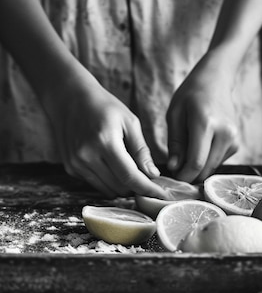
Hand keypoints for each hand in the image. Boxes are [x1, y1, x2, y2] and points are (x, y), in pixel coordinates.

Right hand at [47, 78, 166, 198]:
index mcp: (105, 141)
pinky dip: (108, 181)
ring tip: (130, 170)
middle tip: (147, 176)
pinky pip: (96, 184)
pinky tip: (111, 165)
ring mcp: (76, 163)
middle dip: (137, 186)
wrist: (69, 98)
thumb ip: (141, 150)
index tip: (161, 194)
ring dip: (123, 186)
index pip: (130, 176)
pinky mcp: (71, 168)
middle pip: (120, 187)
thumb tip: (153, 174)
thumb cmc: (104, 106)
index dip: (148, 189)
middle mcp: (87, 156)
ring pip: (108, 190)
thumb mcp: (129, 122)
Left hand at [166, 56, 238, 182]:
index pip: (196, 162)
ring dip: (198, 168)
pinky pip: (218, 161)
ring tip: (185, 153)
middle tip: (175, 170)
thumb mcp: (175, 114)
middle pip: (206, 169)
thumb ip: (175, 143)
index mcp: (206, 123)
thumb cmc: (191, 94)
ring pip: (212, 168)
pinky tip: (199, 146)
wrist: (216, 80)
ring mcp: (234, 139)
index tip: (171, 178)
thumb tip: (175, 168)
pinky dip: (206, 161)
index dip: (183, 176)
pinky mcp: (236, 143)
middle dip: (189, 175)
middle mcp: (225, 133)